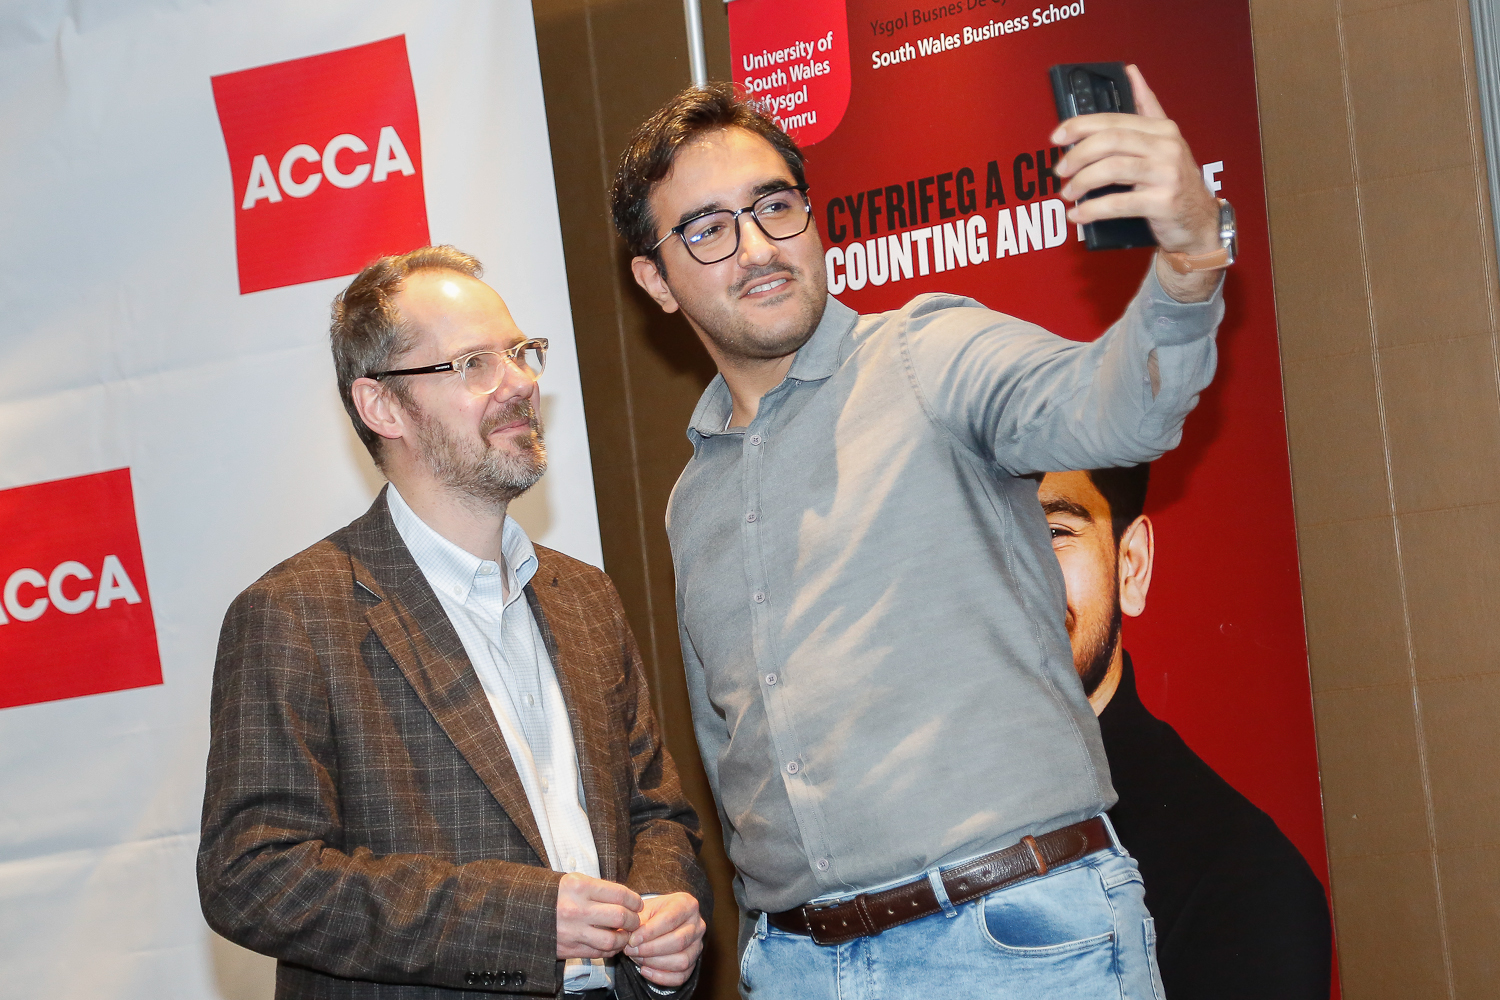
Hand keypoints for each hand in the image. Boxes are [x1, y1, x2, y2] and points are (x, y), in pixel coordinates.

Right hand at [556, 872, 642, 959]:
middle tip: (635, 920)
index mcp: (579, 886)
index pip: (619, 894)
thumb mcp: (574, 881)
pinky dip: (610, 950)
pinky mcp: (568, 948)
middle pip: (619, 916)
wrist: (524, 910)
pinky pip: (598, 952)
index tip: (638, 904)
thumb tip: (627, 900)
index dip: (635, 901)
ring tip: (625, 934)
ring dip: (624, 938)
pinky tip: (611, 943)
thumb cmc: (555, 894)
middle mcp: (576, 908)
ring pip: (611, 939)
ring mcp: (572, 930)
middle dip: (633, 920)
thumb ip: (599, 889)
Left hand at [623, 892, 705, 989]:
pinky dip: (661, 977)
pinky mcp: (694, 962)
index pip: (670, 919)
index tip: (632, 940)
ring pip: (682, 961)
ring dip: (656, 963)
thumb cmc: (652, 913)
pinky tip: (644, 970)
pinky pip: (681, 976)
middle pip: (679, 941)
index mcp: (687, 904)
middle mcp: (698, 924)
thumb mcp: (644, 909)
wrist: (660, 920)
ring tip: (637, 958)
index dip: (650, 932)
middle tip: (631, 950)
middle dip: (651, 949)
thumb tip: (628, 938)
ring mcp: (698, 945)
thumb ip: (637, 921)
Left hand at [1050, 65, 1221, 300]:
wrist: (1199, 222)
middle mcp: (1166, 147)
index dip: (1080, 126)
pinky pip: (1119, 203)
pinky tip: (1078, 214)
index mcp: (1162, 129)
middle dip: (1078, 154)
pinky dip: (1093, 210)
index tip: (1057, 136)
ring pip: (1112, 169)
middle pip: (1111, 141)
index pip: (1113, 120)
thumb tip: (1131, 72)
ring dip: (1082, 181)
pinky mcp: (1163, 202)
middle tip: (1060, 169)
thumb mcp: (1165, 141)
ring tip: (1067, 192)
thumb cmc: (1175, 182)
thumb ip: (1147, 107)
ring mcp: (1166, 174)